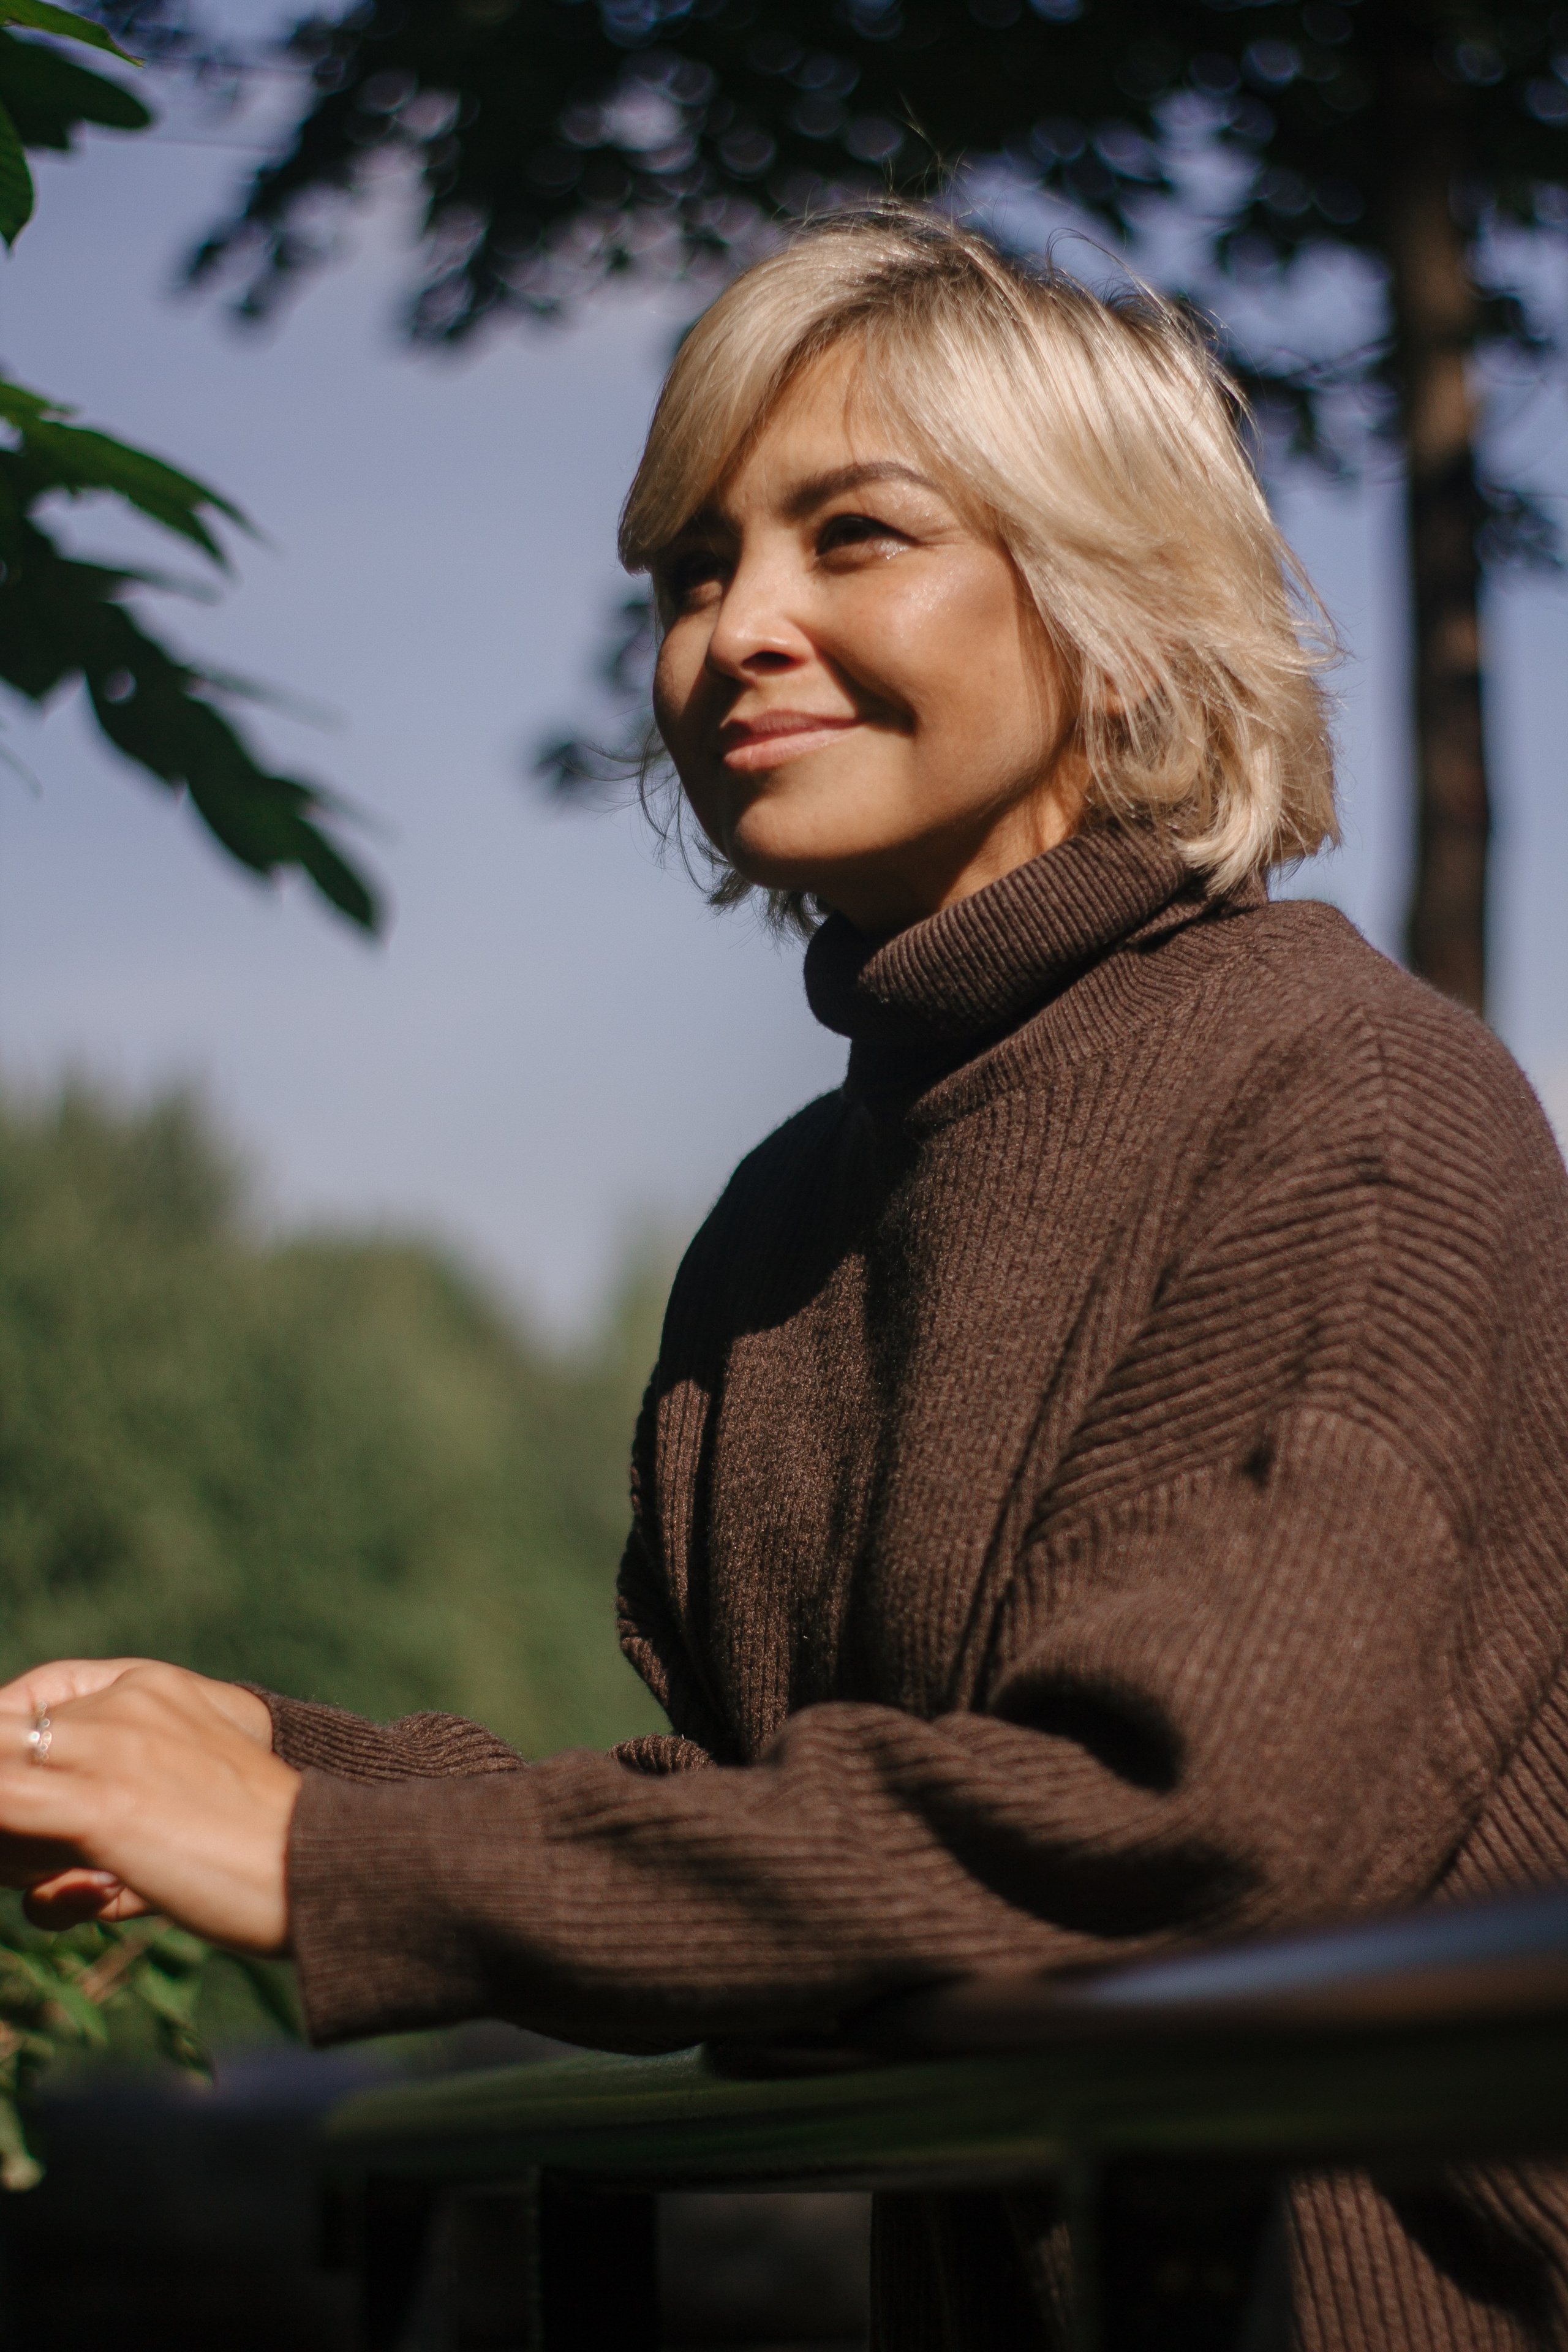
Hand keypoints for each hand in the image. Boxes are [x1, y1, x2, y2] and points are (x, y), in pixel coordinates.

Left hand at [0, 1664, 298, 1954]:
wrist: (325, 1859)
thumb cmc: (265, 1849)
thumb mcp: (194, 1797)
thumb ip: (122, 1818)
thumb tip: (51, 1888)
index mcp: (153, 1685)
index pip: (42, 1694)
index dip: (11, 1738)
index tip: (21, 1792)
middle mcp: (125, 1701)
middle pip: (11, 1738)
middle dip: (14, 1806)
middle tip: (33, 1860)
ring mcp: (111, 1746)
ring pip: (2, 1776)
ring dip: (14, 1849)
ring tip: (68, 1882)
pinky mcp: (103, 1804)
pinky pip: (4, 1808)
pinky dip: (9, 1853)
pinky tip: (61, 1884)